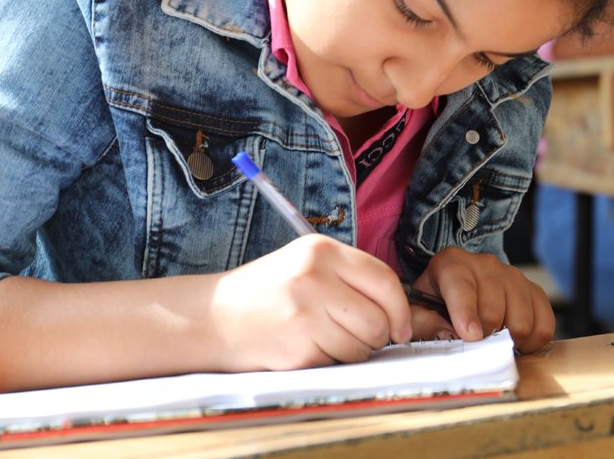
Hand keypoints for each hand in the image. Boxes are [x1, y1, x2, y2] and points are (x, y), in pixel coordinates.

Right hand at [208, 235, 410, 370]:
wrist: (212, 318)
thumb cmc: (265, 294)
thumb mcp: (305, 266)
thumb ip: (349, 279)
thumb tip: (400, 313)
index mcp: (320, 251)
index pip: (384, 280)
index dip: (400, 309)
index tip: (401, 327)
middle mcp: (314, 277)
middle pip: (379, 319)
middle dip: (378, 336)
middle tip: (359, 336)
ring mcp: (306, 313)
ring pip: (363, 346)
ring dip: (353, 351)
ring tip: (325, 339)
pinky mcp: (297, 346)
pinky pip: (338, 363)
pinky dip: (330, 361)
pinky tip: (307, 347)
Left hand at [409, 247, 555, 352]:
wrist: (459, 290)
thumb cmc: (436, 302)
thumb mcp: (419, 311)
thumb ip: (425, 323)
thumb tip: (449, 337)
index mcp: (452, 263)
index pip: (462, 287)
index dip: (466, 314)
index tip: (471, 337)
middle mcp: (486, 264)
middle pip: (494, 311)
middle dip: (484, 337)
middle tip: (474, 345)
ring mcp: (513, 275)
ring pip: (521, 321)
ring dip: (508, 341)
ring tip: (492, 341)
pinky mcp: (534, 290)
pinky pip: (544, 323)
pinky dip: (532, 341)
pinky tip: (515, 342)